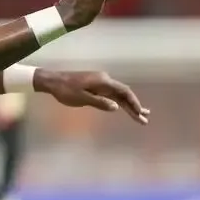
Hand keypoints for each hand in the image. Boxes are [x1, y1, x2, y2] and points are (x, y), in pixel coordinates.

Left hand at [34, 69, 148, 123]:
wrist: (53, 82)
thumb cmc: (66, 90)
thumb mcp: (81, 98)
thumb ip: (99, 102)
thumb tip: (116, 107)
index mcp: (103, 81)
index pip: (123, 91)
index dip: (133, 102)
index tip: (140, 113)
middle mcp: (105, 81)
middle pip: (124, 94)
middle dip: (135, 106)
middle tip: (145, 119)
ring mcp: (101, 84)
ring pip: (119, 96)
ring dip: (129, 106)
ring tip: (141, 116)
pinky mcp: (96, 88)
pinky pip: (111, 96)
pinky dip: (119, 103)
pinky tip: (125, 109)